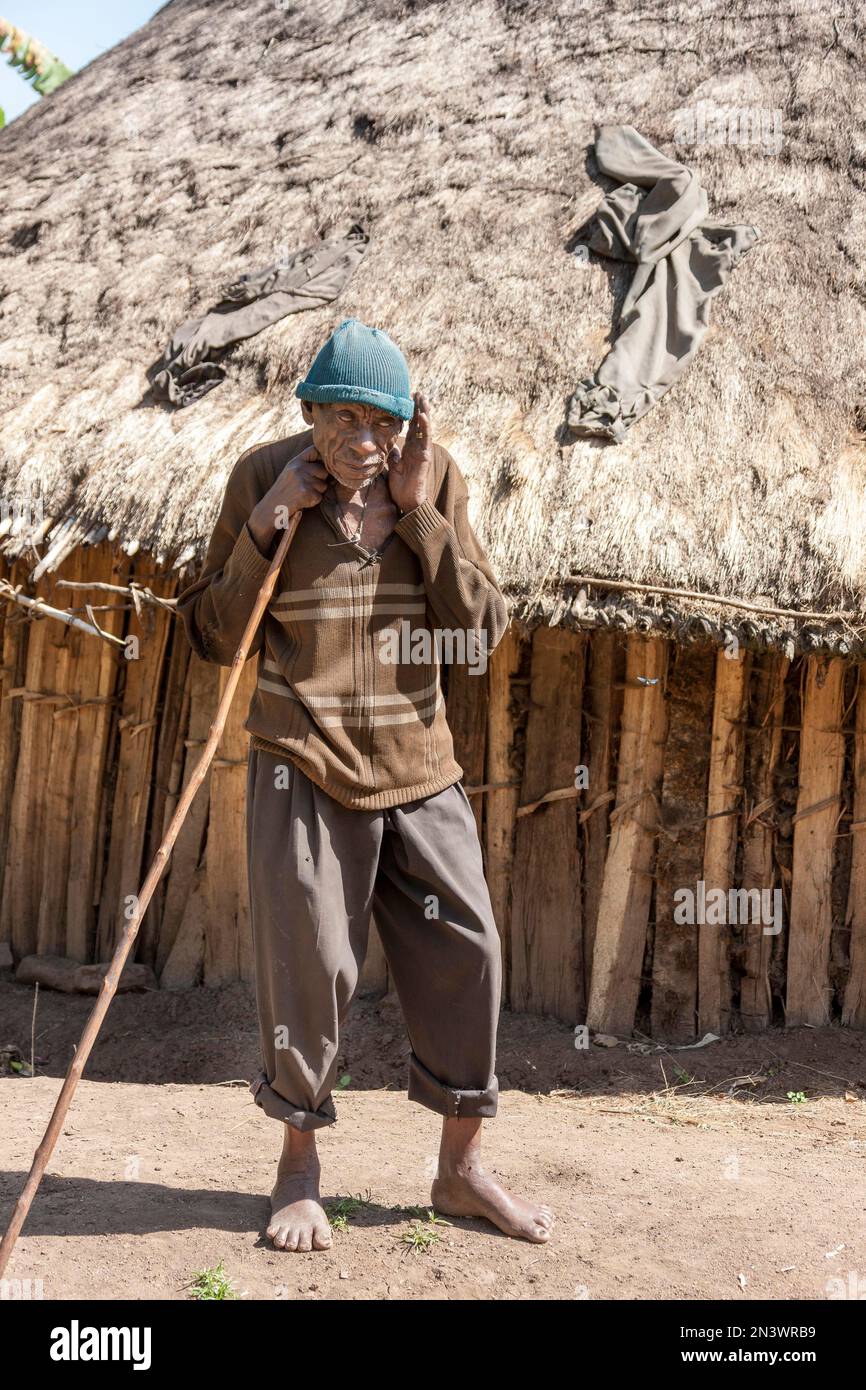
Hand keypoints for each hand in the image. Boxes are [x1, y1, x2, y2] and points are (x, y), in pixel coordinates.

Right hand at [248, 445, 327, 551]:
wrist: (270, 508)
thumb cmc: (283, 492)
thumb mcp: (291, 473)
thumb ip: (305, 465)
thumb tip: (329, 464)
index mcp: (295, 461)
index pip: (315, 450)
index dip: (322, 456)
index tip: (321, 464)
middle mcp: (299, 468)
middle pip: (324, 471)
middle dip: (320, 481)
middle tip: (306, 487)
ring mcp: (303, 480)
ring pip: (324, 486)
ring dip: (316, 493)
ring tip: (302, 495)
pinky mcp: (306, 493)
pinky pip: (319, 497)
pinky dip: (313, 502)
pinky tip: (301, 501)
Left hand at [387, 391, 431, 513]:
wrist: (407, 501)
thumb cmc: (401, 487)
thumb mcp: (393, 467)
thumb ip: (393, 456)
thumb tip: (391, 447)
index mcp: (410, 448)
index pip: (411, 427)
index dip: (410, 413)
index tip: (408, 398)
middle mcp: (417, 447)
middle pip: (419, 423)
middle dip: (418, 407)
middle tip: (417, 391)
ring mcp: (422, 451)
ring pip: (424, 427)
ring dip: (424, 412)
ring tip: (422, 397)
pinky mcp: (425, 456)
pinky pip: (425, 439)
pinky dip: (425, 427)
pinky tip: (422, 415)